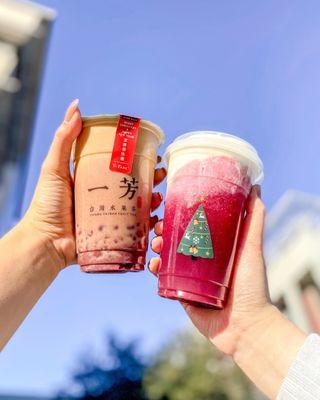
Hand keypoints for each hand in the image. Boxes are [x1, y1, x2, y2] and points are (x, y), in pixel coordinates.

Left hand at [23, 100, 165, 270]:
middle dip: (150, 178)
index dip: (136, 159)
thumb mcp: (55, 168)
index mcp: (93, 181)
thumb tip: (76, 106)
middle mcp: (104, 197)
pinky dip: (148, 223)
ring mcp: (110, 216)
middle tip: (161, 173)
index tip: (150, 152)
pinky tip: (155, 217)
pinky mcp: (114, 234)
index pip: (119, 167)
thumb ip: (63, 139)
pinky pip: (136, 228)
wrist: (45, 242)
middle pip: (133, 185)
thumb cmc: (47, 204)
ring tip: (159, 196)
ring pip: (138, 206)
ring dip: (153, 199)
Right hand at [150, 185, 276, 355]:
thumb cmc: (252, 286)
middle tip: (158, 227)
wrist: (245, 326)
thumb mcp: (252, 248)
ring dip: (156, 247)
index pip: (192, 225)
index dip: (179, 215)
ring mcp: (189, 276)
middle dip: (163, 231)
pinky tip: (154, 264)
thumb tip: (256, 187)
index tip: (170, 206)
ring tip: (156, 245)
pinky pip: (163, 278)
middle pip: (175, 239)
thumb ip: (255, 220)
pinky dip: (155, 269)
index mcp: (214, 247)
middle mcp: (200, 259)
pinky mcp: (180, 292)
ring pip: (166, 256)